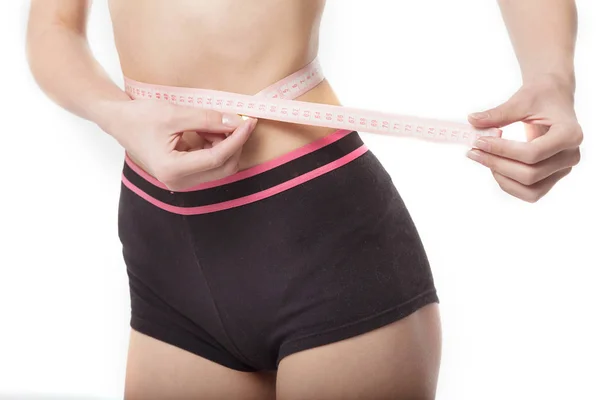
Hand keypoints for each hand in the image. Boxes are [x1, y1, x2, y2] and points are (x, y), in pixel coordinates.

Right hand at [101, 99, 257, 190]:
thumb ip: (207, 119)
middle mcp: (178, 182)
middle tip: (238, 121)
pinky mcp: (183, 176)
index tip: (248, 122)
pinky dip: (215, 147)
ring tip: (213, 123)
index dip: (236, 139)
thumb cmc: (140, 117)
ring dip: (224, 145)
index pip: (217, 158)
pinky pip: (210, 165)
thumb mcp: (175, 113)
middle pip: (223, 168)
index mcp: (173, 169)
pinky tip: (207, 131)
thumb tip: (235, 121)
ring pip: (219, 167)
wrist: (119, 122)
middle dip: (234, 144)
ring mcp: (181, 181)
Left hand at [467, 75, 582, 202]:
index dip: (502, 151)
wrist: (552, 99)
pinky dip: (509, 184)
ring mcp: (563, 170)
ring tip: (484, 160)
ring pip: (531, 190)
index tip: (479, 141)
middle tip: (474, 151)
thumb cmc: (539, 98)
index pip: (533, 153)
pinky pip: (530, 193)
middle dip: (497, 164)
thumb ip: (498, 113)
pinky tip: (494, 167)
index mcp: (570, 134)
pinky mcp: (553, 177)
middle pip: (530, 175)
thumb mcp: (520, 101)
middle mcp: (571, 155)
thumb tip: (472, 120)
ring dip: (502, 178)